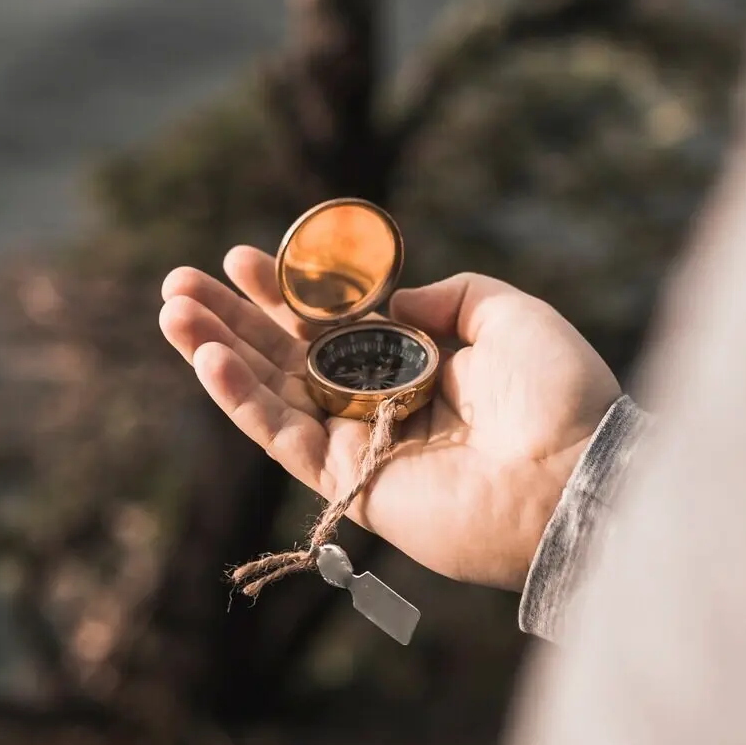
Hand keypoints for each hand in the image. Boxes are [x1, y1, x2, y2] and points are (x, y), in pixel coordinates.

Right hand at [159, 248, 620, 590]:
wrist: (575, 475)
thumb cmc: (560, 395)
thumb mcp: (511, 315)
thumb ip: (451, 296)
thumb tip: (395, 299)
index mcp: (419, 365)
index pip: (332, 325)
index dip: (285, 292)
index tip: (242, 258)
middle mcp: (383, 404)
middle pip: (287, 357)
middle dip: (231, 319)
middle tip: (178, 283)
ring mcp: (363, 446)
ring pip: (272, 396)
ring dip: (217, 355)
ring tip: (171, 313)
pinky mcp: (351, 486)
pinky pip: (283, 439)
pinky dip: (242, 402)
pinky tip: (208, 361)